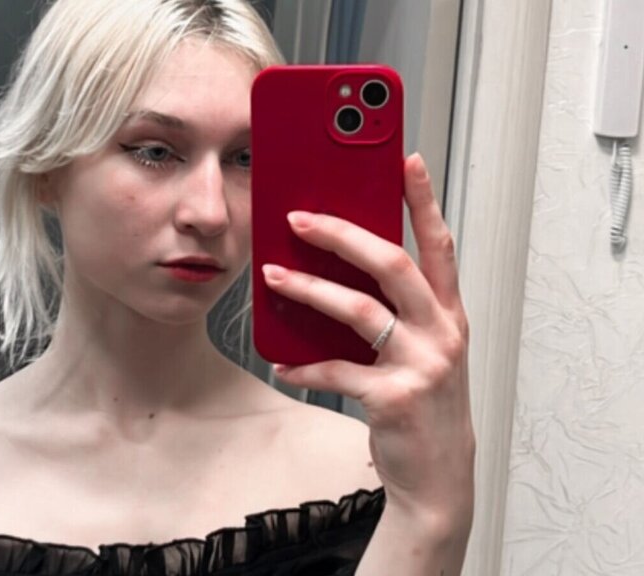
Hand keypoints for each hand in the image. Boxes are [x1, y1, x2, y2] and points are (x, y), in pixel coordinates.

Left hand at [261, 153, 474, 524]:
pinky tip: (282, 362)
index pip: (439, 243)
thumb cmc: (422, 400)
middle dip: (344, 234)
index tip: (406, 160)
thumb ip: (393, 307)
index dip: (423, 200)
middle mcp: (443, 332)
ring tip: (273, 274)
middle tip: (300, 217)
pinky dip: (304, 365)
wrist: (437, 473)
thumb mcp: (420, 347)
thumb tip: (334, 264)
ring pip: (360, 311)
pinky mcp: (394, 398)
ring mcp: (422, 365)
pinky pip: (338, 371)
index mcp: (448, 312)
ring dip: (310, 289)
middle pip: (393, 264)